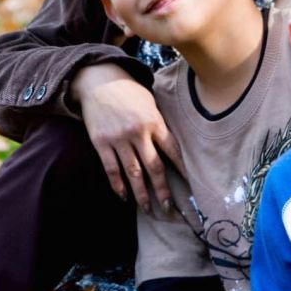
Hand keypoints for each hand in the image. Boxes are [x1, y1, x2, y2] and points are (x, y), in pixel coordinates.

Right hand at [72, 63, 184, 212]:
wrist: (99, 81)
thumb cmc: (129, 92)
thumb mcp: (150, 102)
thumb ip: (159, 124)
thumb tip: (170, 148)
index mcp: (154, 121)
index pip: (173, 150)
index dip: (183, 170)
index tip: (191, 187)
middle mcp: (138, 132)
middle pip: (154, 167)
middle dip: (163, 190)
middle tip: (170, 208)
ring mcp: (118, 139)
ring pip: (133, 173)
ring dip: (142, 194)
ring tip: (149, 209)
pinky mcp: (101, 143)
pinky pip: (111, 170)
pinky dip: (118, 186)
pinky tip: (124, 197)